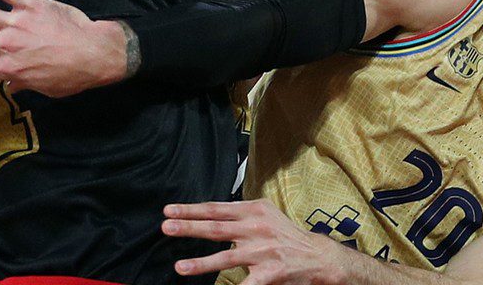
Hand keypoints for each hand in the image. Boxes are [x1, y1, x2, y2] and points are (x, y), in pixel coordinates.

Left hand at [162, 200, 345, 284]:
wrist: (316, 255)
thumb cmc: (285, 234)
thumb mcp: (264, 213)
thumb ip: (238, 212)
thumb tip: (208, 211)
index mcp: (253, 210)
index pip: (216, 208)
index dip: (192, 210)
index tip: (170, 210)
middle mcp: (256, 228)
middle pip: (217, 228)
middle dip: (189, 227)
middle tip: (166, 227)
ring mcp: (262, 252)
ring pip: (226, 258)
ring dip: (201, 263)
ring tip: (180, 267)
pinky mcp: (270, 273)